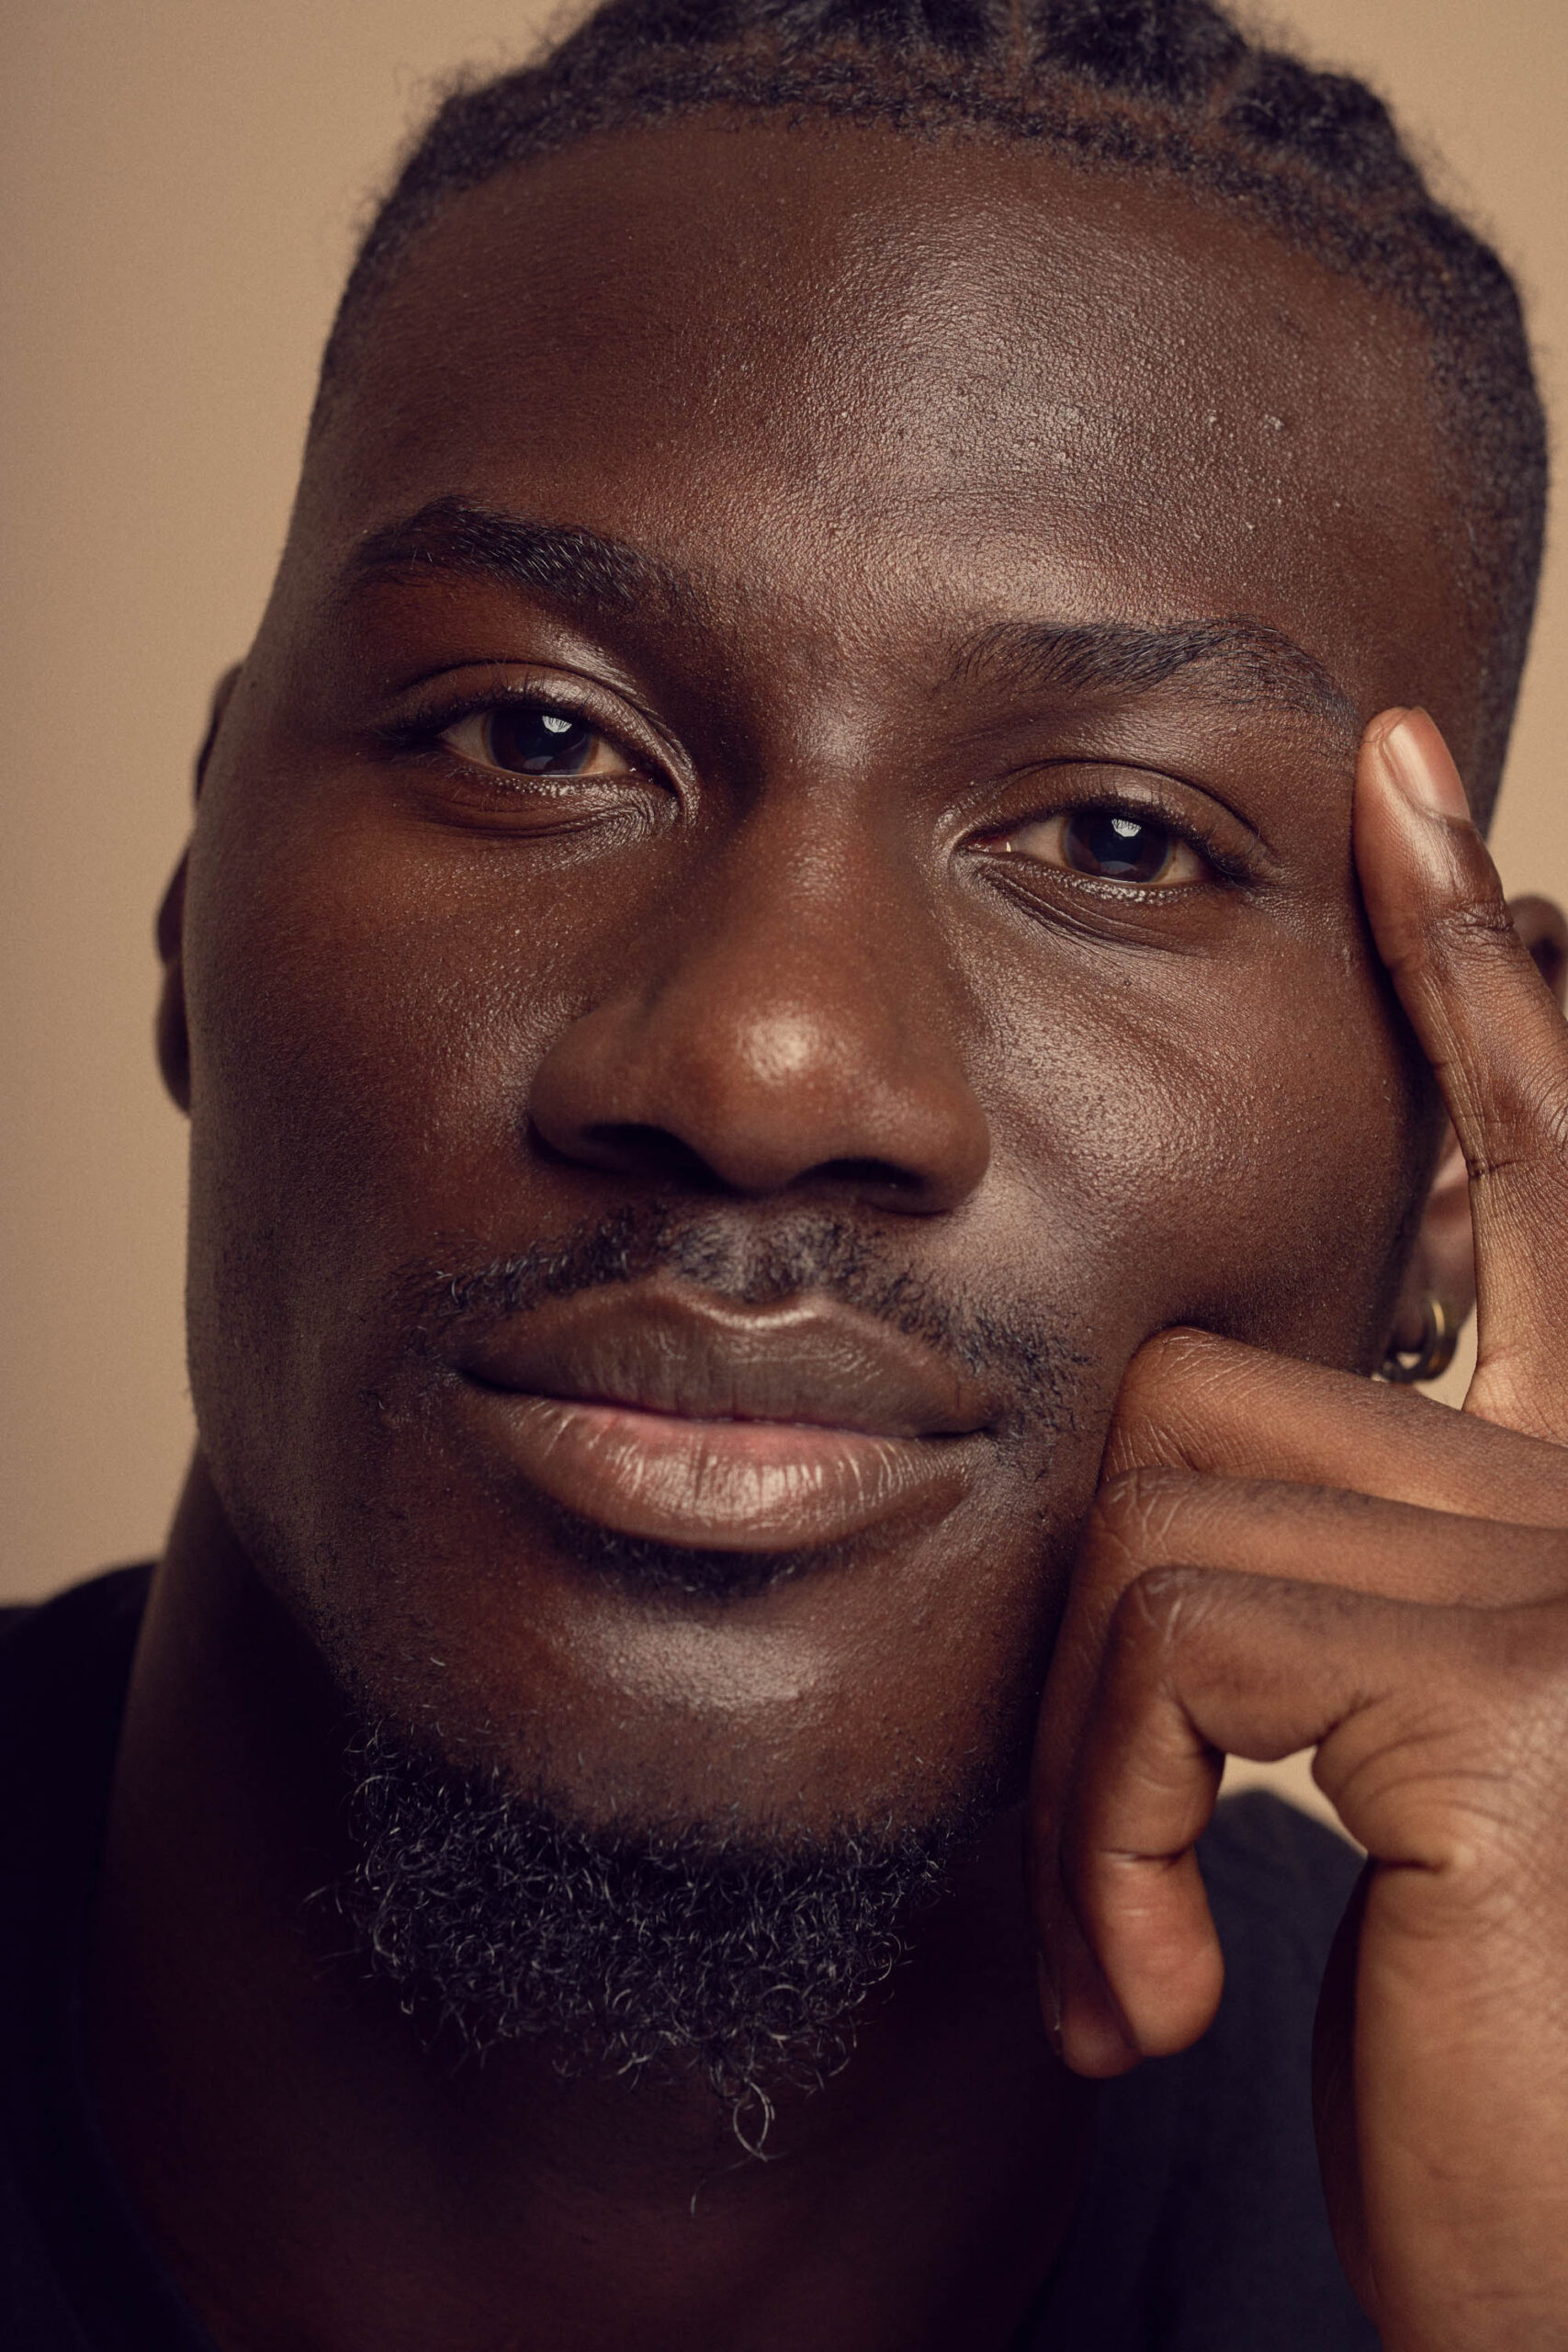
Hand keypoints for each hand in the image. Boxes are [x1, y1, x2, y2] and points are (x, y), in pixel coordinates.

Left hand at [1030, 710, 1567, 2349]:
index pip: (1544, 1170)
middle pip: (1215, 1394)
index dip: (1470, 972)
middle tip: (1117, 1850)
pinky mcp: (1527, 1685)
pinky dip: (1108, 1827)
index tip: (1395, 783)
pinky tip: (1163, 1990)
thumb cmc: (1498, 2058)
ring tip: (1143, 1937)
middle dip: (1105, 1632)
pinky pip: (1169, 1642)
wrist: (1564, 2279)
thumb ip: (1342, 1582)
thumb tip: (1192, 1468)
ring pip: (1154, 1514)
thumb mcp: (1409, 1775)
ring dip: (1087, 1762)